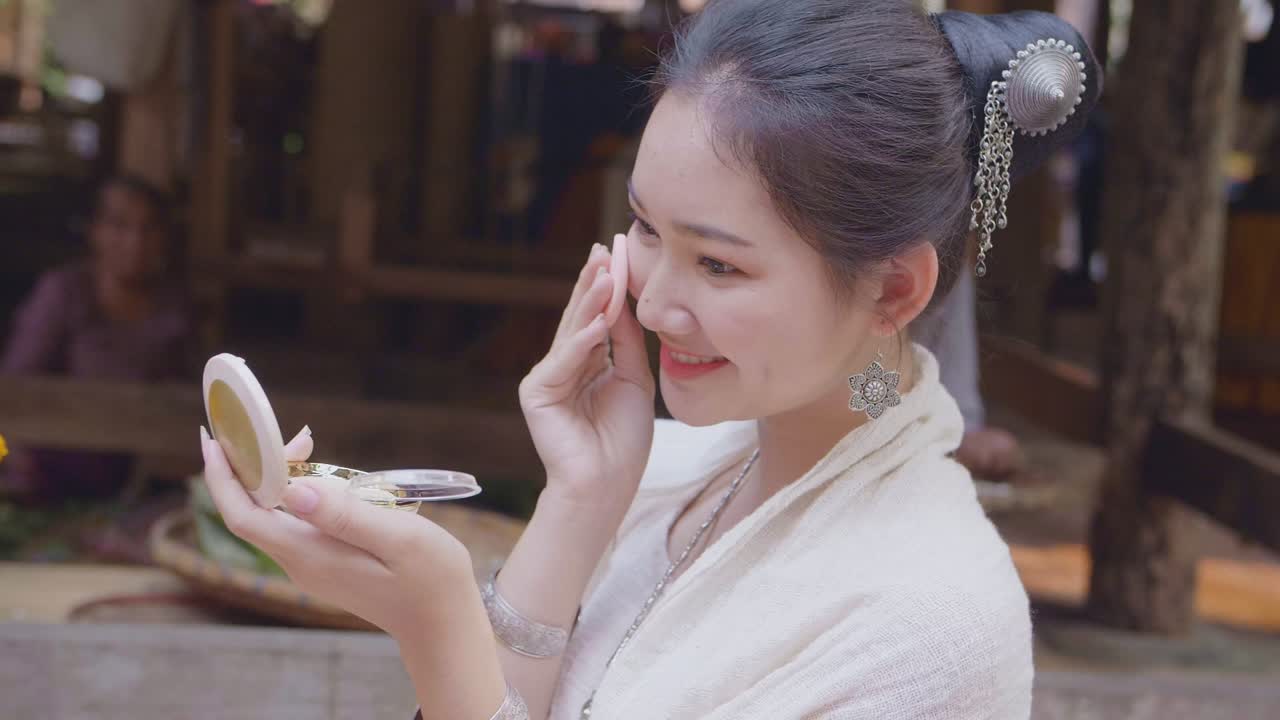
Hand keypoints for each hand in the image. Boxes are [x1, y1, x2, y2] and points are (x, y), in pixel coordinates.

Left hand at [198, 426, 474, 638]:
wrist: (442, 624)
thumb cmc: (430, 579)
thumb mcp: (398, 538)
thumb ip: (346, 514)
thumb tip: (295, 489)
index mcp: (310, 554)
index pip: (244, 515)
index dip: (223, 478)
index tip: (214, 442)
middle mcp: (301, 562)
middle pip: (255, 511)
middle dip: (257, 467)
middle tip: (295, 434)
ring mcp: (312, 565)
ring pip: (276, 515)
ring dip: (280, 478)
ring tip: (306, 444)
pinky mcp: (326, 564)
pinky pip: (296, 523)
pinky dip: (300, 493)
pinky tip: (324, 478)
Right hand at [519, 238, 655, 508]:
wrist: (606, 485)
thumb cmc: (622, 441)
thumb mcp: (633, 380)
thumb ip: (626, 342)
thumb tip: (623, 299)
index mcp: (586, 363)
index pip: (596, 317)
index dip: (607, 286)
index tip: (617, 253)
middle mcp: (563, 366)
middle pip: (580, 317)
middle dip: (594, 282)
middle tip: (604, 249)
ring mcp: (547, 378)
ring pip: (572, 332)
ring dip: (590, 302)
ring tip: (605, 273)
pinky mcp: (537, 393)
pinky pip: (565, 360)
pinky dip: (582, 341)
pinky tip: (599, 321)